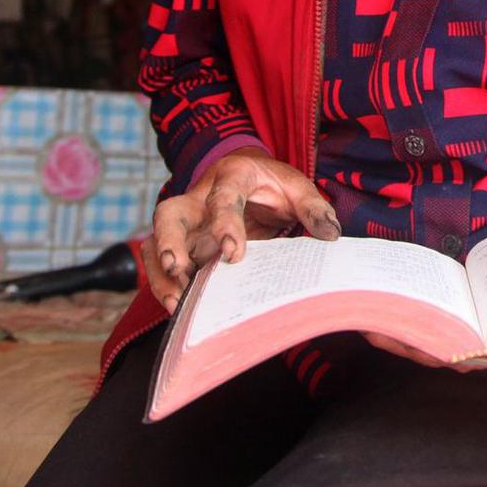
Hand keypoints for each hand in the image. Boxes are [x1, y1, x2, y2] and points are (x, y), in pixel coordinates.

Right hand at [144, 150, 338, 312]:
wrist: (250, 178)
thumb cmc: (272, 184)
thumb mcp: (297, 187)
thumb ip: (313, 207)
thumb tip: (330, 234)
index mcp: (231, 177)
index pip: (222, 198)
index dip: (225, 224)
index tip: (234, 254)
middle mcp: (199, 199)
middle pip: (168, 214)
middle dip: (168, 241)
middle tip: (178, 268)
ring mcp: (187, 225)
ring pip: (156, 243)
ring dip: (161, 274)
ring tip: (176, 303)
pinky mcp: (184, 247)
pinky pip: (163, 266)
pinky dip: (166, 287)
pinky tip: (179, 309)